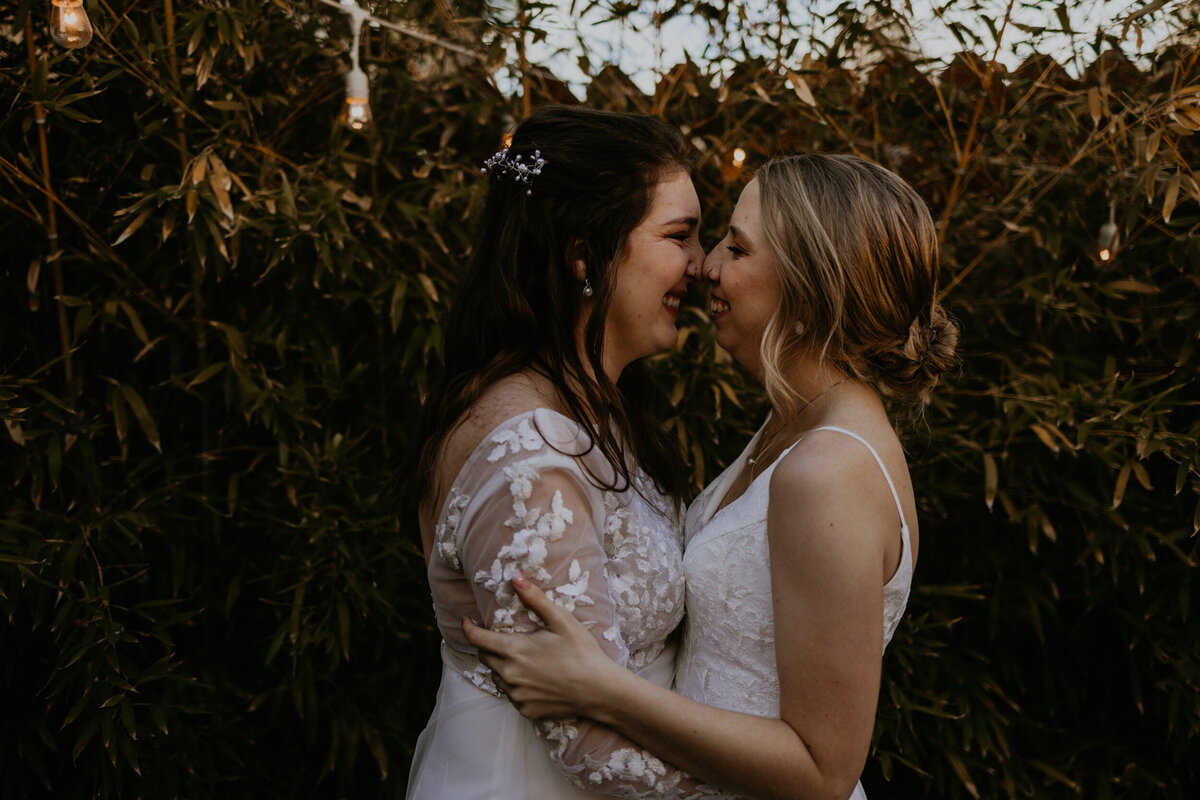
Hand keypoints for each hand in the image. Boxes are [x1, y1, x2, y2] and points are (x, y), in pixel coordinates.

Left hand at [463, 575, 621, 719]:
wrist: (600, 690)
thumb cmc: (582, 652)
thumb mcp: (561, 620)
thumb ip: (534, 598)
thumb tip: (514, 576)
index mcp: (514, 650)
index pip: (477, 639)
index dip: (468, 628)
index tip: (467, 621)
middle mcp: (510, 675)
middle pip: (484, 658)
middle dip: (488, 646)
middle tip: (506, 639)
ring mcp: (517, 695)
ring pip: (497, 677)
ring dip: (502, 667)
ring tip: (524, 660)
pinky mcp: (525, 710)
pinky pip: (512, 695)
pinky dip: (516, 685)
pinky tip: (536, 679)